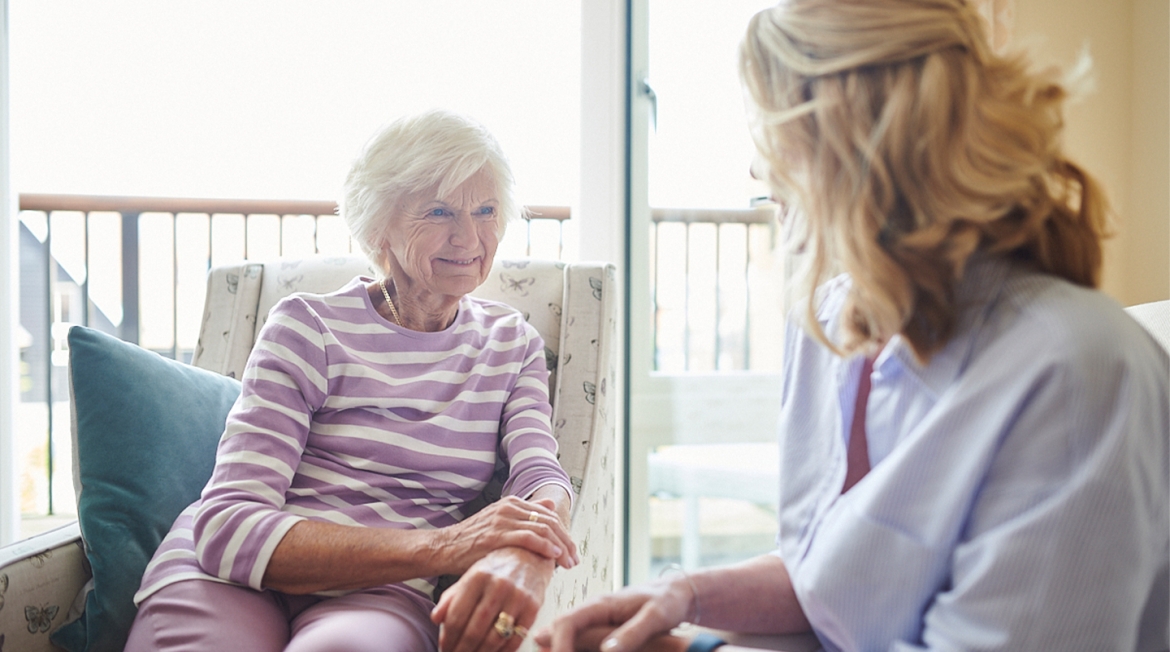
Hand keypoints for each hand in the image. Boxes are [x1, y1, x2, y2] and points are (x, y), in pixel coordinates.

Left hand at [430, 546, 553, 651]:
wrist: (529, 556)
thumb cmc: (496, 569)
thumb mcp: (470, 577)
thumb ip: (451, 597)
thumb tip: (436, 618)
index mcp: (477, 577)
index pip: (457, 616)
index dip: (448, 637)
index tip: (444, 647)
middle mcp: (498, 585)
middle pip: (475, 630)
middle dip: (462, 650)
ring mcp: (517, 597)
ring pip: (495, 638)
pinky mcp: (533, 607)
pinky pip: (516, 639)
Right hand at [433, 495, 577, 572]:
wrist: (445, 547)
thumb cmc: (473, 540)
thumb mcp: (500, 522)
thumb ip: (525, 513)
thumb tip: (550, 503)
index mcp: (512, 503)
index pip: (548, 515)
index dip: (564, 533)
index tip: (571, 551)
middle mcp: (509, 507)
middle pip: (549, 521)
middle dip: (566, 541)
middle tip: (574, 559)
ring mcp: (502, 520)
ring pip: (543, 528)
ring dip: (560, 546)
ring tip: (568, 562)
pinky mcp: (496, 535)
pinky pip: (528, 537)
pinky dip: (545, 546)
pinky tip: (553, 556)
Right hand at [533, 577, 694, 651]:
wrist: (676, 593)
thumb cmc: (667, 601)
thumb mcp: (655, 617)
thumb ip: (632, 633)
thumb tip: (607, 651)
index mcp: (601, 604)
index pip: (566, 622)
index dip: (558, 645)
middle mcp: (593, 610)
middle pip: (560, 629)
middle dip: (551, 649)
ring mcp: (595, 619)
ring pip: (567, 635)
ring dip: (560, 649)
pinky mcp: (601, 628)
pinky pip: (579, 639)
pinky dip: (573, 649)